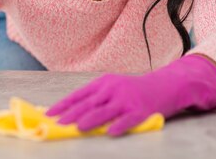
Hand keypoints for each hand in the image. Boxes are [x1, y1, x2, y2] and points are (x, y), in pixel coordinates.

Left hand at [45, 55, 215, 136]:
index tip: (49, 113)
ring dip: (90, 120)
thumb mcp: (113, 88)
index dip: (63, 104)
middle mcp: (113, 89)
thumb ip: (95, 99)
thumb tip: (71, 113)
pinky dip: (119, 126)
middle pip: (88, 103)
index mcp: (104, 83)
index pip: (78, 94)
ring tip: (77, 127)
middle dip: (71, 114)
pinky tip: (110, 132)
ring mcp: (127, 99)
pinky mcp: (141, 111)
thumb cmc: (134, 90)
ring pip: (105, 112)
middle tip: (57, 123)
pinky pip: (128, 120)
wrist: (165, 85)